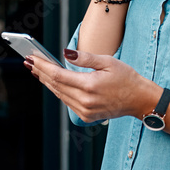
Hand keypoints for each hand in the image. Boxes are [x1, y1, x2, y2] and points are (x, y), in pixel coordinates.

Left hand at [27, 49, 160, 122]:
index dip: (43, 66)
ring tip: (37, 70)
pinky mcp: (87, 116)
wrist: (140, 100)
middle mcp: (85, 101)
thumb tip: (64, 53)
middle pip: (55, 85)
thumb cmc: (126, 78)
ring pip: (60, 95)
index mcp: (90, 86)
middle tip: (29, 62)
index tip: (32, 58)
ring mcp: (86, 111)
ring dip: (47, 82)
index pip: (58, 75)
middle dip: (41, 73)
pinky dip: (59, 91)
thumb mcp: (108, 62)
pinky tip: (53, 82)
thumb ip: (85, 58)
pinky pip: (67, 102)